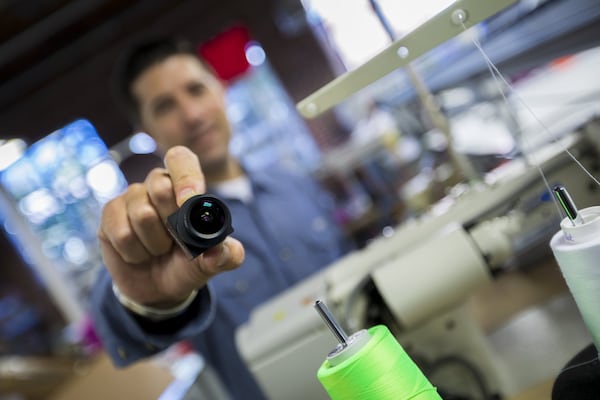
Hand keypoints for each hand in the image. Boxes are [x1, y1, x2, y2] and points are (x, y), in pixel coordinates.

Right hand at [98, 146, 243, 307]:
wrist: (158, 289)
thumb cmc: (188, 264)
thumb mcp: (212, 262)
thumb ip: (226, 255)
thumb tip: (224, 249)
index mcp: (186, 185)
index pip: (181, 159)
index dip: (185, 177)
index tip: (188, 202)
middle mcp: (157, 184)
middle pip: (161, 187)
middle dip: (172, 224)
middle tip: (176, 241)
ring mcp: (132, 197)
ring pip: (142, 214)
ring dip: (155, 244)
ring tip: (159, 249)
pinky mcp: (111, 213)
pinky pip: (122, 233)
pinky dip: (135, 253)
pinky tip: (139, 254)